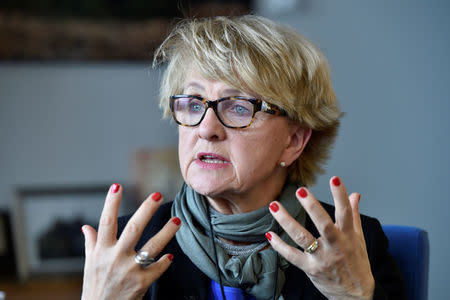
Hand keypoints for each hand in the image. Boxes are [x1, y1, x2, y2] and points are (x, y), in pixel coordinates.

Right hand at [81, 183, 180, 299]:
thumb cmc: (95, 286)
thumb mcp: (90, 264)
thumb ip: (91, 243)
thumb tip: (86, 227)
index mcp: (102, 250)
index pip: (106, 222)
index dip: (111, 203)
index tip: (117, 186)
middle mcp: (116, 257)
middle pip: (134, 228)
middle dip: (146, 210)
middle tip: (157, 195)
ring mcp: (129, 270)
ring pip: (152, 246)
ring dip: (166, 232)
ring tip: (177, 220)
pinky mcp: (141, 283)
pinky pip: (157, 269)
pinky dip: (165, 262)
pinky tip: (171, 256)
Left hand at [267, 177, 374, 299]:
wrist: (355, 296)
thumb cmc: (357, 263)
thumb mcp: (359, 239)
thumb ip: (354, 215)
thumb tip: (355, 194)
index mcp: (348, 236)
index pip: (346, 213)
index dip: (341, 196)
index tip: (335, 178)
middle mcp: (335, 246)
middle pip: (323, 225)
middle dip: (312, 208)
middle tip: (300, 190)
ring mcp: (321, 258)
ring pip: (302, 238)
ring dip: (287, 221)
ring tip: (274, 206)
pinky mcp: (310, 269)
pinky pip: (292, 256)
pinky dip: (279, 245)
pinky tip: (269, 233)